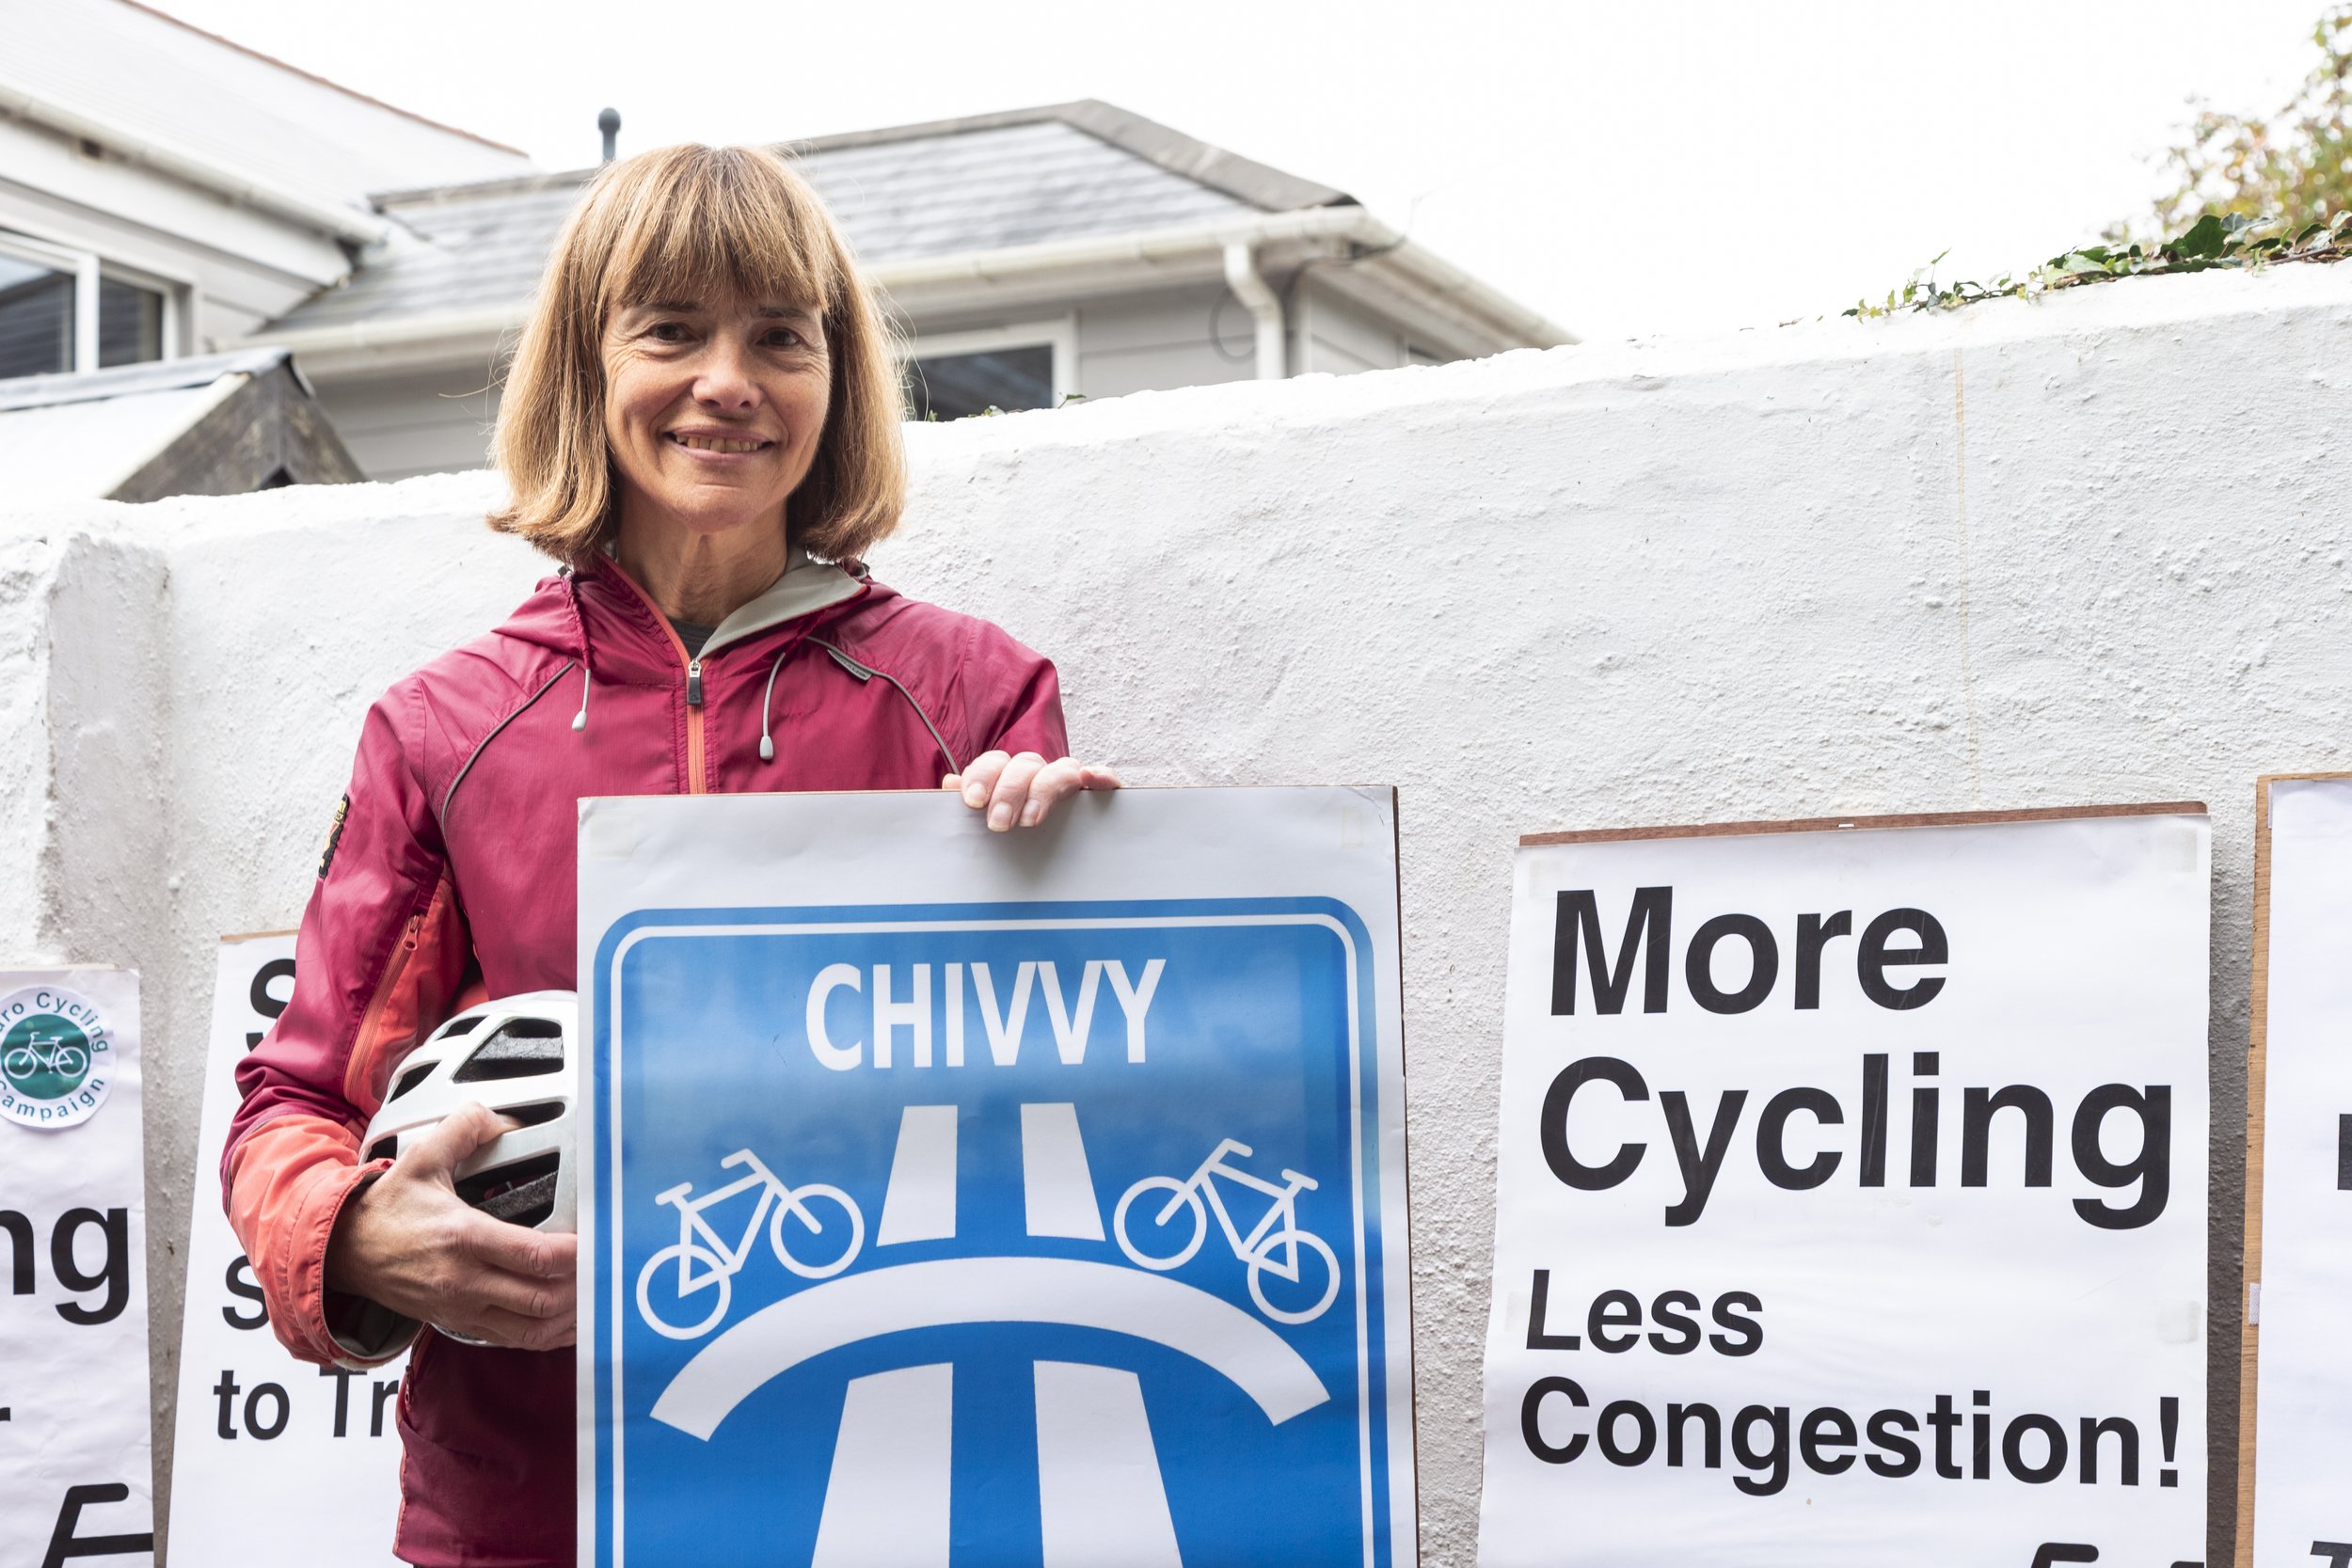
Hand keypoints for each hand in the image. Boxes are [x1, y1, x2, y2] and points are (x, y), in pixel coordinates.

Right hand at [325, 1100, 577, 1349]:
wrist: (344, 1252)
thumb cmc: (388, 1207)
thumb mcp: (421, 1158)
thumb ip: (463, 1129)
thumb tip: (501, 1114)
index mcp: (463, 1237)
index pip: (535, 1255)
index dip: (576, 1254)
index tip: (599, 1241)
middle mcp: (465, 1281)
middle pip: (542, 1298)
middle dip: (582, 1288)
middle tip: (608, 1268)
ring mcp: (463, 1309)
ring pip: (533, 1329)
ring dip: (570, 1316)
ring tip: (597, 1296)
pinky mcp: (459, 1325)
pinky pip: (514, 1340)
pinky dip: (548, 1335)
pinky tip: (571, 1320)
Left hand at [943, 751, 1121, 831]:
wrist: (1059, 869)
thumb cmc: (1016, 845)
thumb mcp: (988, 826)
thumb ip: (970, 807)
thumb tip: (949, 784)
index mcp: (1009, 778)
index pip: (994, 763)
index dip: (981, 777)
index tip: (973, 801)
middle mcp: (1039, 776)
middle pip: (1024, 765)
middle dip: (1009, 791)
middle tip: (999, 824)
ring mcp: (1070, 785)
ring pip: (1060, 770)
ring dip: (1044, 789)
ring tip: (1030, 820)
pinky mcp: (1100, 796)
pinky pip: (1105, 779)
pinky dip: (1100, 775)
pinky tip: (1090, 778)